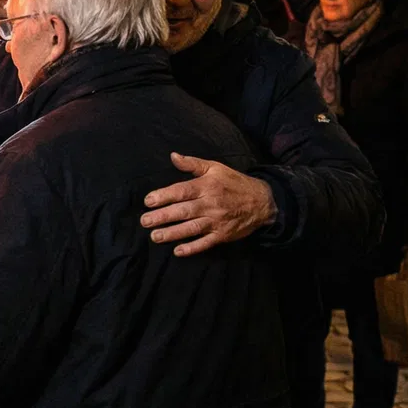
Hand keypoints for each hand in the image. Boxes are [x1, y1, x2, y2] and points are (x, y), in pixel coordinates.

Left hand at [140, 153, 277, 256]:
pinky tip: (178, 251)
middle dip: (162, 216)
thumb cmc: (234, 182)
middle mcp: (211, 204)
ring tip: (155, 237)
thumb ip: (192, 164)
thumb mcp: (215, 167)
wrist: (262, 201)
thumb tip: (173, 156)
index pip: (182, 191)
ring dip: (173, 233)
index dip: (164, 196)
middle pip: (183, 211)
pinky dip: (193, 248)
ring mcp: (217, 221)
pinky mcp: (223, 235)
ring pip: (192, 228)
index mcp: (207, 186)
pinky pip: (206, 243)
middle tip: (144, 221)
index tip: (148, 201)